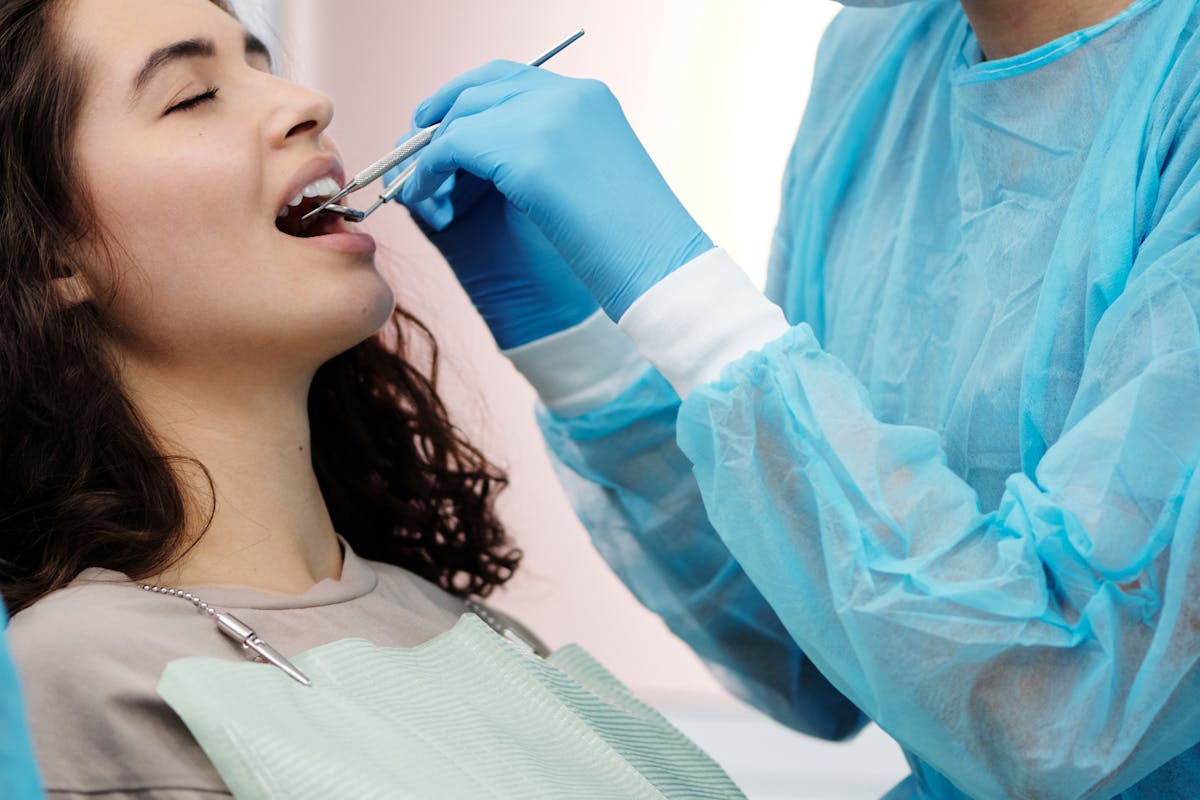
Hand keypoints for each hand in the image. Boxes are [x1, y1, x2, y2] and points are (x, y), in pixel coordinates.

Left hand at [401, 61, 713, 320]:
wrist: (661, 271)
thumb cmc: (633, 244)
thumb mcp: (591, 181)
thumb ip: (546, 156)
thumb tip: (489, 161)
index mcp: (589, 99)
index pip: (512, 78)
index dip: (470, 99)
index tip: (443, 126)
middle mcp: (566, 97)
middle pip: (480, 89)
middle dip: (441, 120)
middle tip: (416, 155)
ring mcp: (545, 119)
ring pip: (460, 118)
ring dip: (430, 154)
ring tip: (421, 190)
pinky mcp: (523, 152)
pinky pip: (450, 149)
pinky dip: (428, 174)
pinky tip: (427, 203)